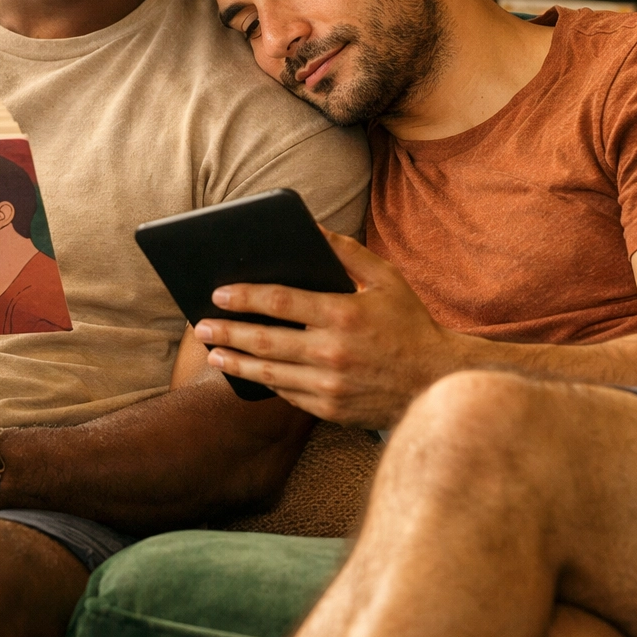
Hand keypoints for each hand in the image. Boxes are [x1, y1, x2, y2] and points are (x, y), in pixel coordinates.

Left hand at [195, 230, 465, 428]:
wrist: (436, 380)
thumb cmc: (409, 323)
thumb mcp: (386, 278)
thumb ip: (347, 252)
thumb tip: (311, 227)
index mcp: (344, 314)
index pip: (280, 302)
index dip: (244, 297)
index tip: (218, 293)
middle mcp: (333, 352)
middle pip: (264, 341)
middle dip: (227, 331)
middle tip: (200, 325)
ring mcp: (330, 385)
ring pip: (268, 373)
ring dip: (235, 362)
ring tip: (212, 351)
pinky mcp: (330, 409)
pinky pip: (286, 394)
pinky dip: (263, 382)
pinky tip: (247, 372)